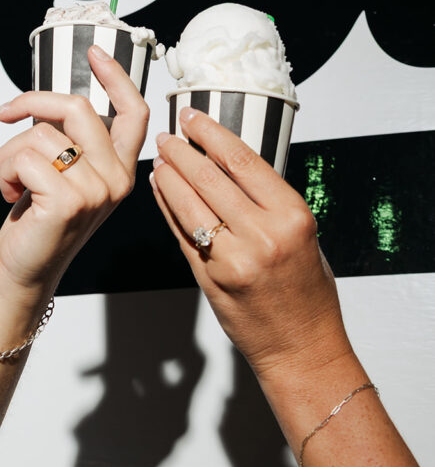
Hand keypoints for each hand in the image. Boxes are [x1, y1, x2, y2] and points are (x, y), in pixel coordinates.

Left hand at [0, 45, 148, 306]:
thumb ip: (70, 141)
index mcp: (121, 169)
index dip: (116, 78)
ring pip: (42, 133)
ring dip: (8, 152)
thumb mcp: (64, 175)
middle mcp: (117, 179)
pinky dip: (5, 169)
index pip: (133, 113)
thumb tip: (47, 102)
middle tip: (5, 115)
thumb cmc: (38, 223)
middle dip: (32, 104)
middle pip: (78, 108)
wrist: (23, 273)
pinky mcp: (68, 201)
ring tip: (7, 179)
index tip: (95, 53)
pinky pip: (26, 156)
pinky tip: (7, 192)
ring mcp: (97, 191)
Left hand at [150, 108, 351, 381]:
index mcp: (292, 216)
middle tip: (168, 135)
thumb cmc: (306, 293)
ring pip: (189, 202)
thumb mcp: (302, 235)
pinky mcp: (210, 277)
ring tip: (159, 158)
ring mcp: (234, 257)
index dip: (211, 133)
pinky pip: (182, 232)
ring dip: (168, 174)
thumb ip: (268, 202)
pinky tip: (160, 189)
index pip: (242, 160)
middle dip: (182, 150)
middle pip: (209, 176)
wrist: (302, 348)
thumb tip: (228, 164)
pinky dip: (167, 206)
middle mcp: (263, 234)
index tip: (193, 118)